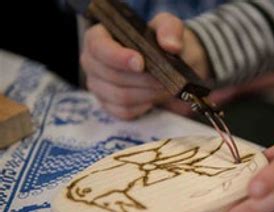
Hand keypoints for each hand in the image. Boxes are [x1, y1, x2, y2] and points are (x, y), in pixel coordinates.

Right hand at [81, 13, 208, 118]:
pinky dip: (143, 107)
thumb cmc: (162, 44)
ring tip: (164, 87)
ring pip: (120, 96)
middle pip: (110, 75)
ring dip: (147, 93)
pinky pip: (124, 112)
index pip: (98, 46)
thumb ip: (170, 30)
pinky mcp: (108, 105)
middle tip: (165, 78)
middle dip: (142, 78)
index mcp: (99, 37)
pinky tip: (153, 98)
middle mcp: (92, 61)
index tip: (140, 63)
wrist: (170, 67)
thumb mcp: (169, 28)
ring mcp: (98, 85)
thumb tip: (171, 45)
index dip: (117, 57)